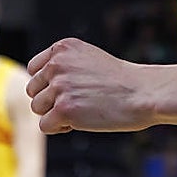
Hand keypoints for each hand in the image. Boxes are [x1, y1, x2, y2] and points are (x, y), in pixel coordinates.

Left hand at [26, 38, 155, 133]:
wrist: (143, 93)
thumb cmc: (121, 80)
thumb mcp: (89, 59)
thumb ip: (64, 66)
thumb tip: (38, 85)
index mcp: (63, 47)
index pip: (34, 69)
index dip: (47, 84)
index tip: (68, 89)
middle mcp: (57, 63)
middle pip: (33, 90)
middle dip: (50, 100)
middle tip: (77, 101)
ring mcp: (60, 86)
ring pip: (37, 108)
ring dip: (55, 114)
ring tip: (81, 110)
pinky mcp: (64, 109)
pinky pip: (45, 126)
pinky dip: (60, 128)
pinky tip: (81, 121)